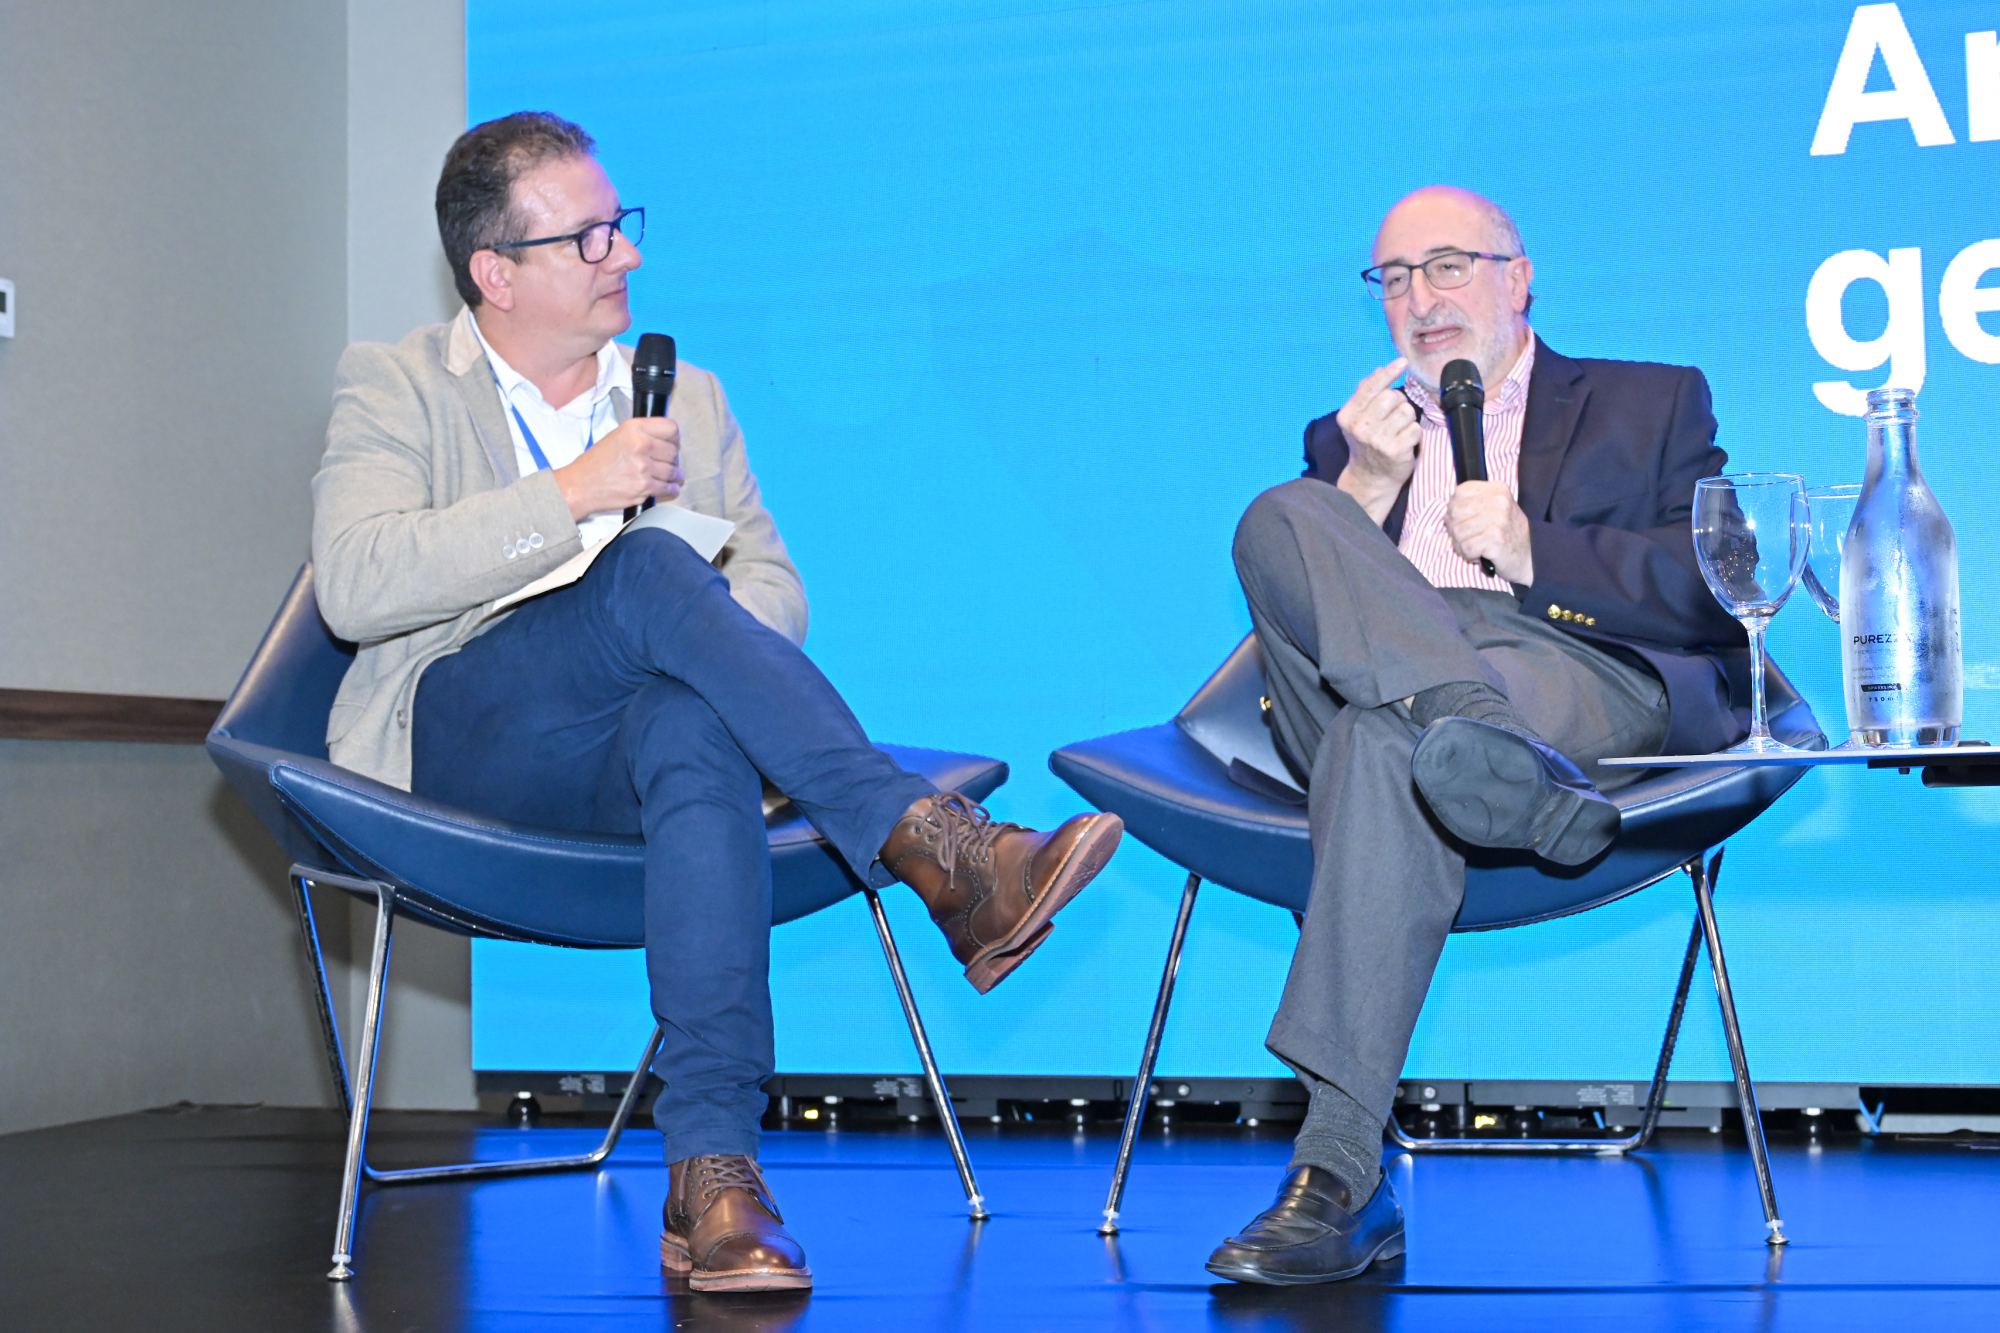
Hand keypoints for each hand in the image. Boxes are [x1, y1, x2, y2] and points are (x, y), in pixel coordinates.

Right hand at [552, 416, 682, 519]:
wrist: (581, 485)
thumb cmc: (597, 462)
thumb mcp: (618, 436)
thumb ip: (642, 434)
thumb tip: (667, 439)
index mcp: (634, 428)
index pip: (671, 428)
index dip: (674, 437)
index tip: (673, 443)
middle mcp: (640, 445)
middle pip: (674, 451)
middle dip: (673, 458)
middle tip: (667, 462)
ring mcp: (643, 467)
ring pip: (673, 471)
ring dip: (675, 475)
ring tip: (671, 475)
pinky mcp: (644, 487)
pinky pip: (668, 487)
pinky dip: (671, 488)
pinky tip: (668, 486)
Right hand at [1334, 358, 1419, 521]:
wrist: (1369, 478)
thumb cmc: (1366, 444)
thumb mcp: (1358, 418)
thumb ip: (1366, 393)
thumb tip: (1379, 370)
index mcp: (1348, 416)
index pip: (1370, 387)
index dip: (1389, 372)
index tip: (1403, 362)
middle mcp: (1360, 427)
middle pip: (1392, 396)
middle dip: (1399, 403)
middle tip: (1393, 417)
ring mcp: (1377, 440)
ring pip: (1406, 411)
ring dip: (1407, 419)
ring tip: (1398, 431)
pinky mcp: (1395, 450)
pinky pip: (1415, 429)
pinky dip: (1413, 434)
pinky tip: (1404, 442)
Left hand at [1445, 481, 1533, 583]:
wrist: (1530, 557)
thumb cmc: (1507, 534)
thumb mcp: (1493, 510)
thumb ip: (1471, 504)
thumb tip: (1447, 513)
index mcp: (1497, 489)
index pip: (1459, 492)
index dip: (1455, 510)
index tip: (1465, 521)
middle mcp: (1499, 501)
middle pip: (1455, 512)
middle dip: (1456, 529)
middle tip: (1469, 538)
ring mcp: (1498, 519)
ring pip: (1458, 531)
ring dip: (1462, 545)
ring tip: (1476, 547)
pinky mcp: (1495, 539)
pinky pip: (1466, 547)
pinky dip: (1469, 555)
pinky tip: (1481, 554)